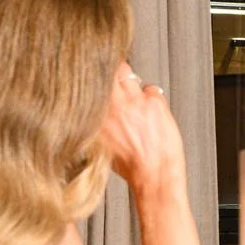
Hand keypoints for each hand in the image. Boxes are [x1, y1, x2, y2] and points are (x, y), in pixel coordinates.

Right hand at [102, 63, 186, 197]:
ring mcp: (134, 101)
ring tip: (136, 103)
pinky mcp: (154, 102)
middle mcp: (113, 106)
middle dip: (114, 73)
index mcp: (95, 117)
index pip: (90, 83)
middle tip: (118, 82)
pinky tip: (152, 114)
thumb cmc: (129, 164)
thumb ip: (95, 122)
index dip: (96, 76)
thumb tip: (93, 107)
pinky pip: (151, 89)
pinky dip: (152, 98)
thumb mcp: (100, 144)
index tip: (98, 76)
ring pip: (130, 75)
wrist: (154, 174)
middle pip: (111, 71)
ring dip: (132, 85)